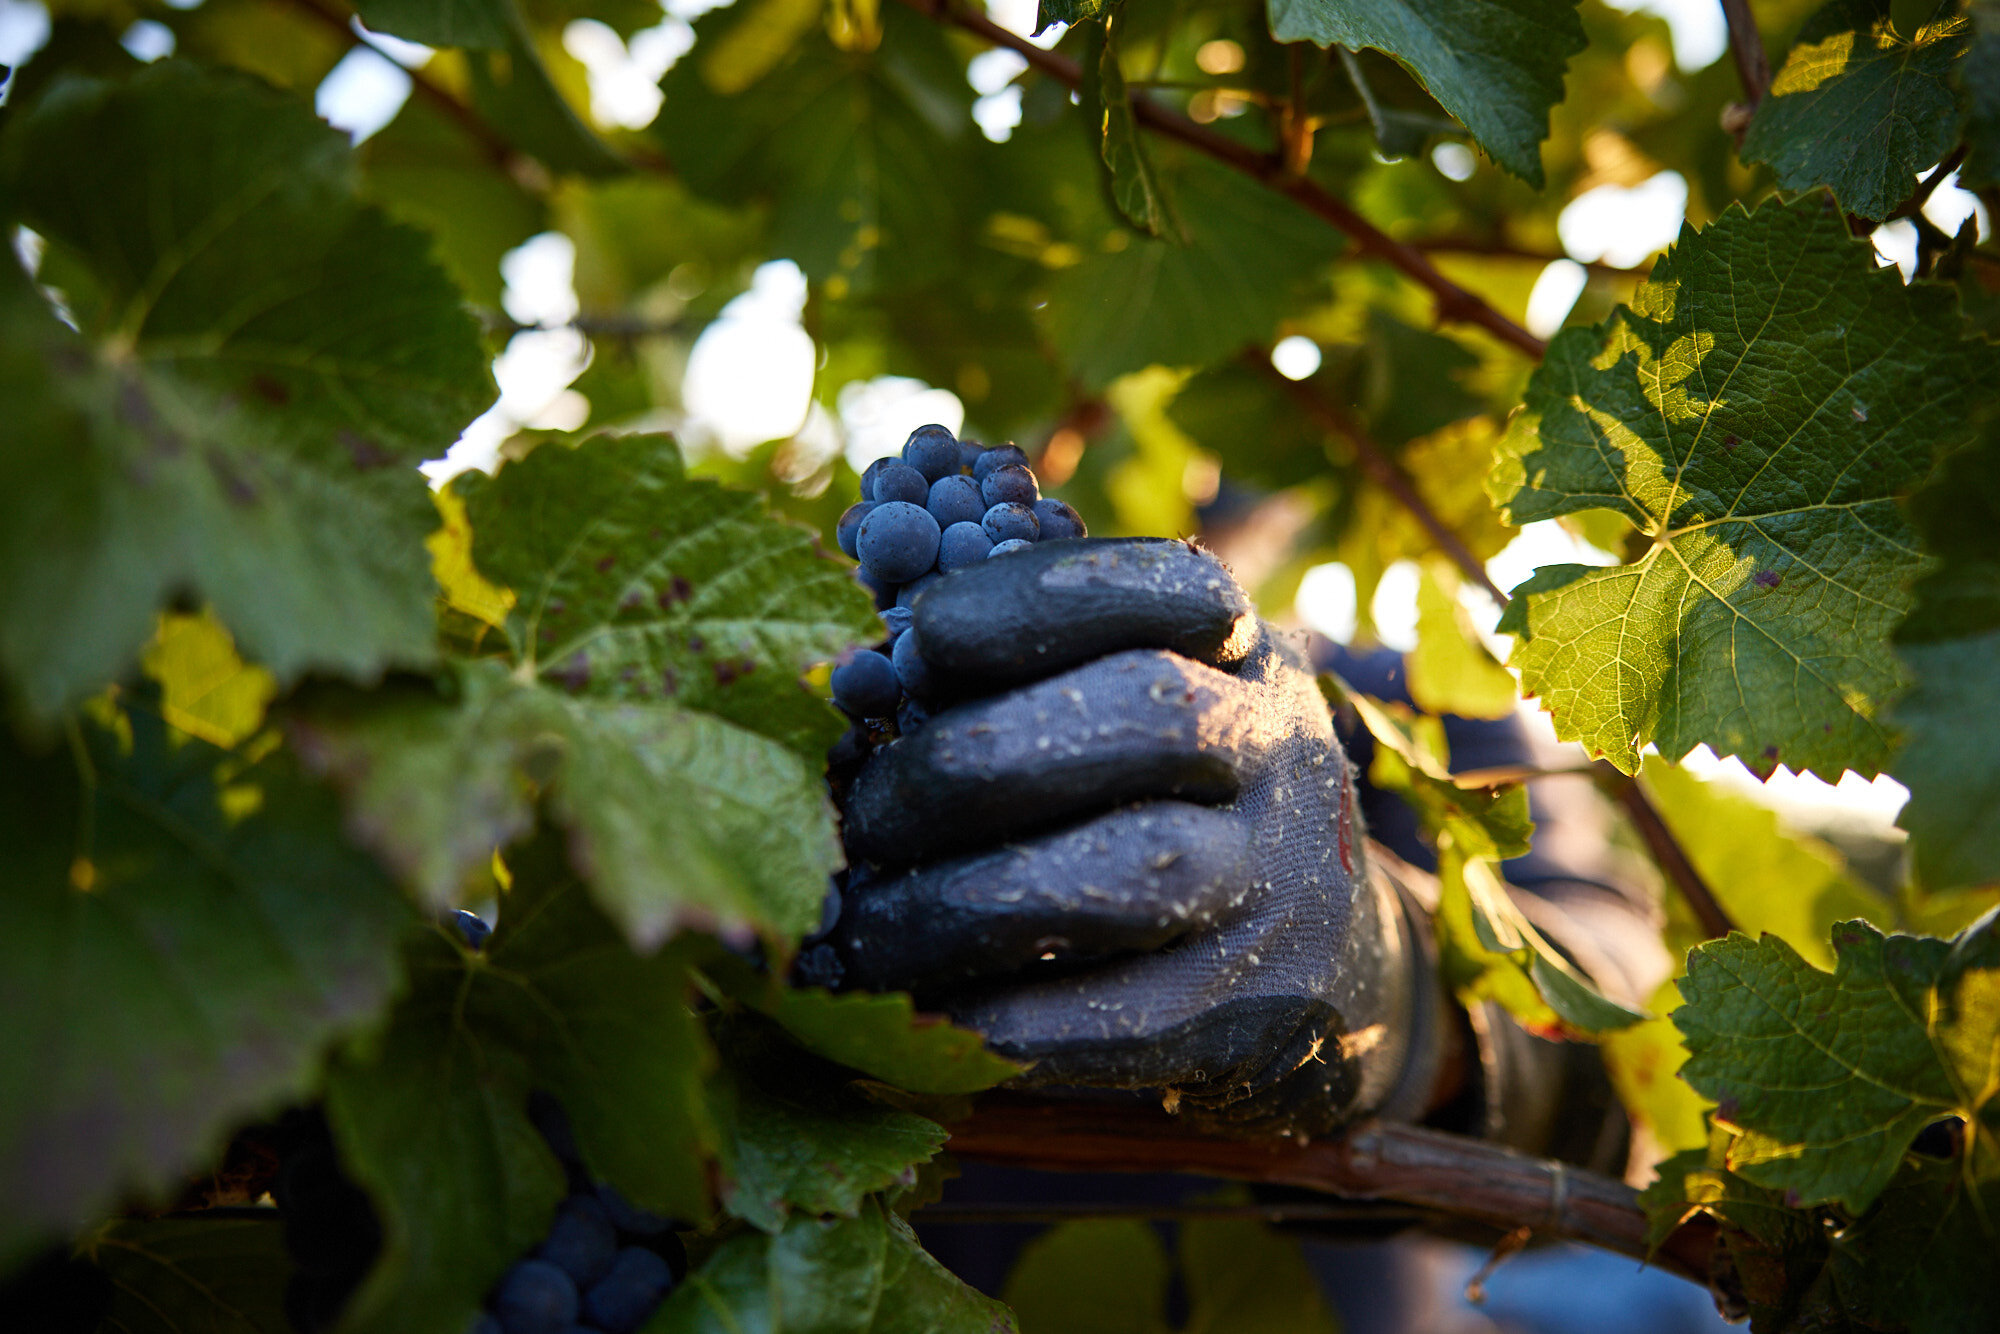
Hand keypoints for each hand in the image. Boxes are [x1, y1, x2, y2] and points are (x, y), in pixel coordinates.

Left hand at [824, 540, 1437, 1135]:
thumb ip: (1032, 666)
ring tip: (859, 929)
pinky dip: (1001, 1016)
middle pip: (1149, 716)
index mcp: (1242, 655)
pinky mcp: (1259, 1016)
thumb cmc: (1170, 803)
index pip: (1170, 589)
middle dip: (976, 758)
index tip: (922, 632)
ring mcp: (1282, 890)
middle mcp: (1281, 757)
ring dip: (964, 902)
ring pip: (1133, 874)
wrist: (1329, 966)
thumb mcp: (1148, 697)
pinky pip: (1122, 1019)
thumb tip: (862, 669)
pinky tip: (917, 1008)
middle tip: (863, 813)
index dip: (1037, 599)